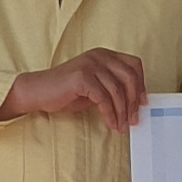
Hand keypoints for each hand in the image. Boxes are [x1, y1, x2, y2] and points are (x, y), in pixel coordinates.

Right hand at [2, 48, 149, 128]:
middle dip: (134, 101)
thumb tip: (135, 103)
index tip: (142, 104)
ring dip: (122, 111)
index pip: (134, 65)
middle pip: (130, 76)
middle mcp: (99, 56)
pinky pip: (104, 98)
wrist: (38, 91)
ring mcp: (90, 64)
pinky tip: (111, 123)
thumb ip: (112, 88)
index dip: (141, 85)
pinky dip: (110, 114)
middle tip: (133, 119)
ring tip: (121, 126)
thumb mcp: (95, 87)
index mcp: (104, 55)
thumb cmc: (66, 91)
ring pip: (118, 90)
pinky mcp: (82, 77)